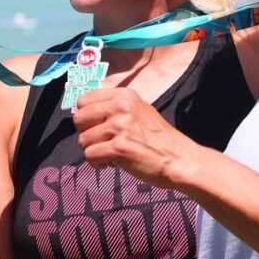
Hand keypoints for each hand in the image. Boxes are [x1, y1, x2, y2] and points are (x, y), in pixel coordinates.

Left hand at [72, 88, 198, 188]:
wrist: (180, 159)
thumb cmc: (159, 139)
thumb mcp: (139, 111)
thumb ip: (115, 108)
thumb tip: (84, 113)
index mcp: (124, 95)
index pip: (83, 100)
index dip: (85, 117)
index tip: (96, 127)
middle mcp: (121, 106)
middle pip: (79, 119)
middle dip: (86, 134)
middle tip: (101, 143)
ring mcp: (120, 126)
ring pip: (83, 140)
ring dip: (93, 151)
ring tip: (110, 154)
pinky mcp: (119, 147)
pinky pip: (90, 155)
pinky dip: (97, 163)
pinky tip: (111, 163)